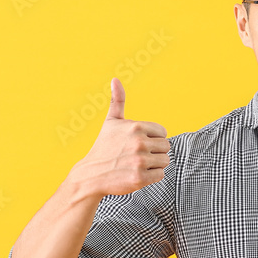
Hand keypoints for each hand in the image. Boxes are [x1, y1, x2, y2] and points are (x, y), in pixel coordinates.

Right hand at [67, 78, 171, 197]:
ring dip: (154, 164)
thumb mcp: (111, 122)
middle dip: (154, 152)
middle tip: (136, 156)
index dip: (152, 139)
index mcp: (136, 127)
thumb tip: (115, 79)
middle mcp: (139, 142)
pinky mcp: (140, 178)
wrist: (91, 175)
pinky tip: (136, 174)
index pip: (163, 132)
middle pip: (166, 147)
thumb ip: (117, 100)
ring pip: (165, 161)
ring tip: (136, 164)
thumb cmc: (104, 147)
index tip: (137, 143)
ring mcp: (140, 161)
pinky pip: (160, 175)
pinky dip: (151, 176)